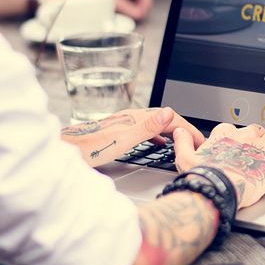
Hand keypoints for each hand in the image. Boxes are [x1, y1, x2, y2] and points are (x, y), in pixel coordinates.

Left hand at [60, 107, 202, 166]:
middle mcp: (130, 118)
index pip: (169, 117)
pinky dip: (157, 135)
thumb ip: (147, 127)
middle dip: (183, 128)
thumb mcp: (123, 140)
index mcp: (135, 118)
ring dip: (171, 131)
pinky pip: (145, 131)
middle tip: (196, 141)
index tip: (199, 139)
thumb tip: (169, 112)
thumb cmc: (90, 149)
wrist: (65, 152)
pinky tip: (157, 142)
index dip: (187, 127)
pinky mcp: (118, 133)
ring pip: (155, 124)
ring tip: (182, 141)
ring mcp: (124, 124)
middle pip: (164, 118)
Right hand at [172, 123, 264, 207]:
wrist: (217, 189)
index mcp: (225, 133)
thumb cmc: (202, 176)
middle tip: (256, 149)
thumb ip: (183, 142)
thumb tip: (179, 132)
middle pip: (257, 130)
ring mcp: (261, 147)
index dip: (235, 137)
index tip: (235, 144)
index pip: (233, 129)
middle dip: (257, 138)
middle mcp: (245, 136)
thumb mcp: (184, 158)